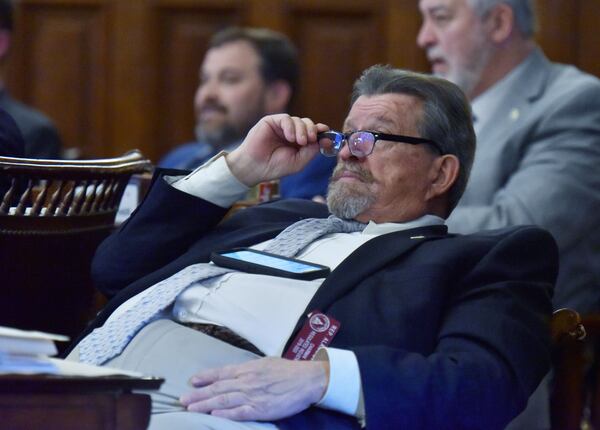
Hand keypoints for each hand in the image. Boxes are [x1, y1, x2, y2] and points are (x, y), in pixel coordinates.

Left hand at [180, 357, 328, 420]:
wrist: (307, 380)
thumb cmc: (288, 371)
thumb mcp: (266, 363)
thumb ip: (250, 369)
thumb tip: (237, 372)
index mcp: (248, 369)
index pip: (222, 373)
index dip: (206, 377)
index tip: (192, 381)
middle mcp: (247, 381)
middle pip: (218, 388)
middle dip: (198, 394)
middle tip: (182, 399)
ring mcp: (253, 395)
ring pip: (224, 400)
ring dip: (205, 404)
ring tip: (190, 408)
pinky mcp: (261, 409)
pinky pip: (240, 412)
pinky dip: (225, 414)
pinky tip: (214, 415)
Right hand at [226, 114, 328, 186]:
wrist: (254, 167)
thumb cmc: (274, 167)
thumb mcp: (298, 162)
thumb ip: (311, 151)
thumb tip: (324, 140)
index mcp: (299, 142)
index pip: (314, 133)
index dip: (322, 132)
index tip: (328, 136)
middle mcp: (292, 132)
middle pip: (308, 124)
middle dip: (313, 130)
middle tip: (312, 139)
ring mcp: (282, 126)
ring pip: (299, 120)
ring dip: (302, 130)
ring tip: (300, 141)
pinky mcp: (272, 121)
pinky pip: (286, 118)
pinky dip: (291, 127)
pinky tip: (290, 137)